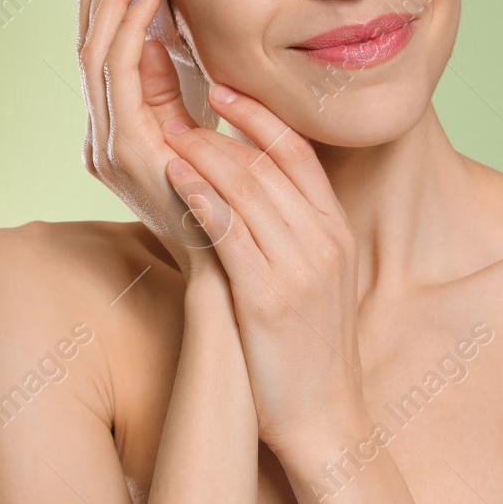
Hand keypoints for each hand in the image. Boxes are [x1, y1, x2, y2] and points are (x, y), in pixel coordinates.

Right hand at [77, 0, 227, 278]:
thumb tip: (156, 39)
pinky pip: (119, 76)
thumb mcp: (198, 134)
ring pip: (96, 54)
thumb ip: (172, 92)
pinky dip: (129, 29)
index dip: (103, 5)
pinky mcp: (127, 150)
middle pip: (88, 47)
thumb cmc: (229, 207)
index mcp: (118, 136)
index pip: (100, 56)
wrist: (234, 273)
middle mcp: (103, 140)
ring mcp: (109, 147)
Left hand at [160, 85, 366, 456]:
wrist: (324, 414)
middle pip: (266, 163)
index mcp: (336, 229)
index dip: (259, 115)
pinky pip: (229, 231)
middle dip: (218, 129)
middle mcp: (322, 240)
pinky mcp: (268, 296)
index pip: (298, 152)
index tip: (224, 88)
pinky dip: (199, 196)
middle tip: (177, 108)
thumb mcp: (318, 274)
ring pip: (245, 189)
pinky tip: (174, 177)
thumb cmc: (310, 346)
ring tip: (167, 132)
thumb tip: (253, 183)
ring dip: (202, 154)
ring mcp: (298, 267)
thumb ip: (295, 226)